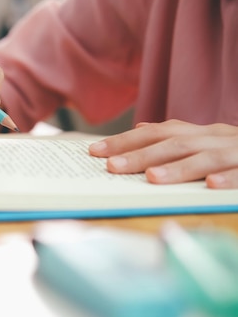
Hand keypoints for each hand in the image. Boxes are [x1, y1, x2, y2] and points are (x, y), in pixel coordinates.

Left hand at [89, 119, 237, 187]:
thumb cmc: (236, 153)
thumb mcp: (205, 142)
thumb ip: (176, 137)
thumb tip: (140, 129)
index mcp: (200, 133)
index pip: (156, 133)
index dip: (124, 141)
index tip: (93, 151)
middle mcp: (217, 138)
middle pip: (175, 144)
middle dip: (141, 155)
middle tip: (112, 167)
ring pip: (207, 158)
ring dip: (179, 168)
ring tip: (152, 178)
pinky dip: (229, 179)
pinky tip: (210, 187)